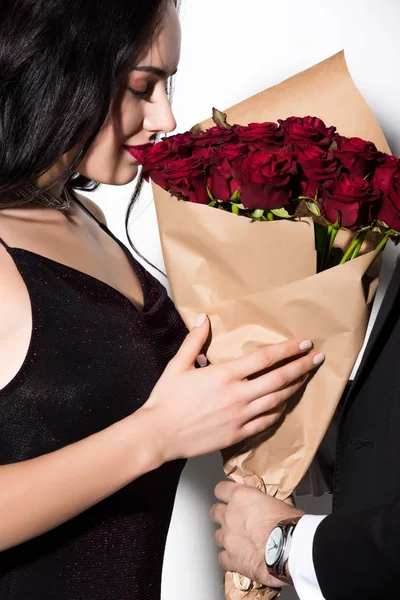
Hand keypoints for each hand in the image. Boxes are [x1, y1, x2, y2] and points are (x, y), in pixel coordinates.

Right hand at [142, 314, 324, 461]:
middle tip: (317, 359)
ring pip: (277, 401)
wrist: (159, 435)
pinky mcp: (238, 434)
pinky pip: (266, 422)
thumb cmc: (166, 400)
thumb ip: (195, 340)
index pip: (264, 359)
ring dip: (294, 388)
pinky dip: (279, 412)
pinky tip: (285, 405)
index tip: (303, 343)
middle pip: (278, 379)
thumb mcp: (178, 365)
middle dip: (300, 367)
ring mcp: (240, 417)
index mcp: (224, 376)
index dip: (287, 350)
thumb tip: (204, 318)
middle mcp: (238, 396)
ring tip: (305, 378)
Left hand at [211, 481, 303, 586]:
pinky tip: (239, 558)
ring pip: (217, 535)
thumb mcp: (282, 503)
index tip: (229, 496)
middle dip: (222, 515)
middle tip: (234, 519)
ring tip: (240, 541)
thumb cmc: (289, 526)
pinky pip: (222, 557)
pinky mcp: (231, 559)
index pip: (221, 489)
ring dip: (227, 537)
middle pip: (215, 512)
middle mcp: (230, 515)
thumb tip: (273, 501)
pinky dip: (229, 558)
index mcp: (241, 497)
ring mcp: (228, 537)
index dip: (224, 493)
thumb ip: (269, 501)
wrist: (290, 551)